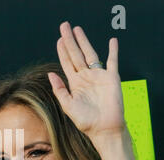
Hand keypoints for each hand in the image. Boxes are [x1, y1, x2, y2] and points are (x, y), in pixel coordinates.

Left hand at [48, 22, 125, 146]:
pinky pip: (112, 61)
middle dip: (70, 40)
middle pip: (76, 54)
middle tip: (64, 26)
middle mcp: (86, 77)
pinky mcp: (112, 78)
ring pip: (90, 54)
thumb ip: (60, 90)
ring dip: (84, 41)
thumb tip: (50, 74)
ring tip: (78, 29)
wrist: (104, 129)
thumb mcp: (68, 106)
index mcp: (75, 84)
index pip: (67, 63)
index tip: (59, 39)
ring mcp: (99, 76)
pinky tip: (112, 41)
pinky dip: (113, 51)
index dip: (63, 51)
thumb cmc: (86, 121)